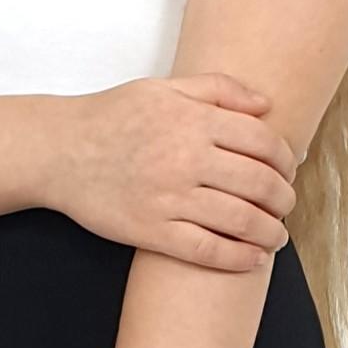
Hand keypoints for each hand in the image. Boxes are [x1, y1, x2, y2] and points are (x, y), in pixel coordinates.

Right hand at [46, 76, 298, 268]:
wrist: (59, 151)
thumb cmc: (111, 117)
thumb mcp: (163, 88)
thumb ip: (217, 89)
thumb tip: (266, 104)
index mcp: (194, 121)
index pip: (264, 143)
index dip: (287, 160)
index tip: (288, 170)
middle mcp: (186, 159)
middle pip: (260, 184)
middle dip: (284, 199)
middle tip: (285, 205)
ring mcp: (169, 198)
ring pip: (242, 221)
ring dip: (271, 232)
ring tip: (276, 236)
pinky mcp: (151, 231)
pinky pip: (208, 250)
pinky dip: (239, 259)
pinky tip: (253, 259)